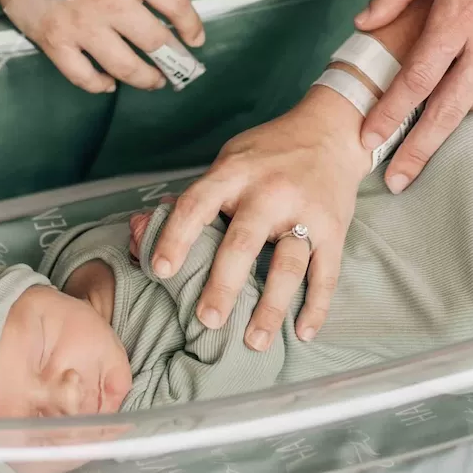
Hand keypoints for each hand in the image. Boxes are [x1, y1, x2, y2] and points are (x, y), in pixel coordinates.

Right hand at [0, 0, 204, 94]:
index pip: (176, 6)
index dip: (192, 26)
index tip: (196, 38)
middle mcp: (111, 2)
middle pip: (155, 43)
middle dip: (175, 60)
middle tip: (181, 68)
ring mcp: (82, 26)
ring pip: (125, 67)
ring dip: (145, 78)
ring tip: (153, 80)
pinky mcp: (54, 41)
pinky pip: (82, 75)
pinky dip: (99, 84)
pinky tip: (108, 82)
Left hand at [148, 87, 371, 346]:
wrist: (330, 131)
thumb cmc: (269, 153)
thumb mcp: (228, 162)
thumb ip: (191, 199)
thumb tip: (139, 230)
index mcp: (235, 173)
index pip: (197, 204)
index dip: (176, 237)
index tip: (160, 270)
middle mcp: (269, 192)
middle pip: (242, 241)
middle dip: (223, 284)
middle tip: (207, 320)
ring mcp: (305, 211)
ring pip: (288, 264)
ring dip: (271, 306)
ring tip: (254, 341)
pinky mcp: (334, 228)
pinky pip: (326, 273)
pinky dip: (316, 306)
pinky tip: (302, 332)